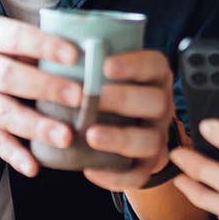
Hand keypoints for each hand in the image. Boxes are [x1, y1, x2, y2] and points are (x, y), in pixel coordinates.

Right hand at [0, 16, 82, 175]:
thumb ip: (32, 44)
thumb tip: (83, 53)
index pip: (16, 38)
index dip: (44, 46)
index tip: (74, 55)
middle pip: (10, 77)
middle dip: (46, 88)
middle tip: (78, 97)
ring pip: (4, 114)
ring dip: (36, 127)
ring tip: (65, 137)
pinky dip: (14, 155)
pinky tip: (33, 166)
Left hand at [81, 50, 175, 191]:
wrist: (122, 127)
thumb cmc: (106, 92)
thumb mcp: (105, 72)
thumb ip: (91, 61)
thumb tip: (56, 43)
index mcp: (153, 77)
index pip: (154, 65)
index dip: (133, 64)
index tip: (105, 66)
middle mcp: (161, 106)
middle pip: (156, 101)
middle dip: (124, 99)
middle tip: (95, 99)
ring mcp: (157, 136)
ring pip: (150, 140)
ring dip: (120, 137)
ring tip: (91, 136)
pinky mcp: (148, 164)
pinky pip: (139, 175)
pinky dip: (116, 176)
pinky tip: (90, 170)